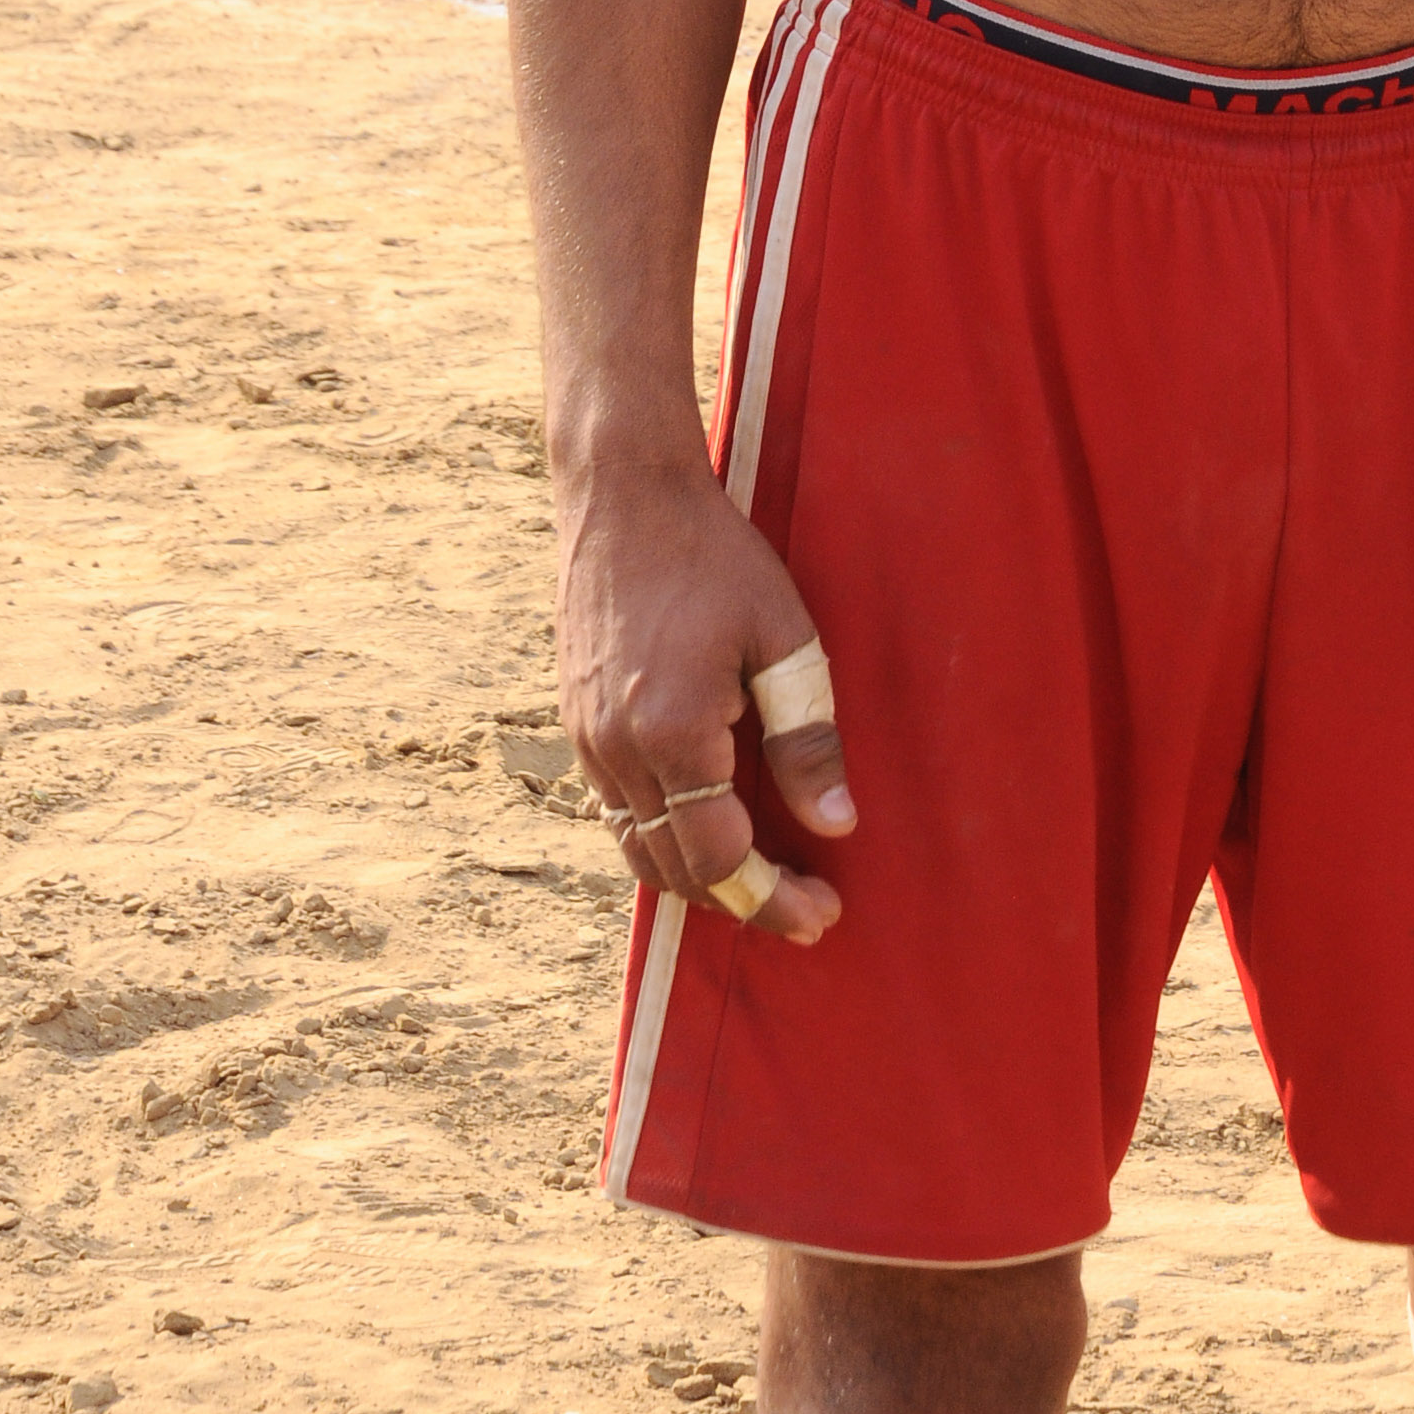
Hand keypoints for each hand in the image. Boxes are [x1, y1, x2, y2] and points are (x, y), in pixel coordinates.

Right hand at [558, 454, 850, 936]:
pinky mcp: (576, 724)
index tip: (824, 916)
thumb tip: (836, 824)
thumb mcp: (784, 638)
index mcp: (674, 736)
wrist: (624, 497)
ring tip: (759, 877)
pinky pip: (616, 811)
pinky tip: (705, 822)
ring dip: (696, 878)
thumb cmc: (716, 558)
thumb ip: (807, 737)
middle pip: (675, 872)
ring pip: (638, 849)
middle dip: (741, 903)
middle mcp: (618, 753)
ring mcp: (587, 742)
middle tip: (804, 906)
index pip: (722, 861)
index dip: (774, 901)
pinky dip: (661, 837)